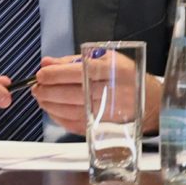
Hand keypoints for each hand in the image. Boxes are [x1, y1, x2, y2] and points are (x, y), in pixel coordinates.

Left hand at [30, 52, 160, 135]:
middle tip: (36, 87)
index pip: (81, 72)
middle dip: (49, 91)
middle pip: (74, 93)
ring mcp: (106, 112)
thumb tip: (47, 63)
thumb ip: (73, 60)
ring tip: (41, 97)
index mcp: (113, 70)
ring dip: (51, 105)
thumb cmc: (124, 75)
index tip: (41, 74)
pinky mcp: (101, 126)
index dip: (57, 74)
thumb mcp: (105, 58)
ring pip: (72, 111)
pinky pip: (75, 123)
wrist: (148, 100)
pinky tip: (51, 109)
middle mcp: (111, 92)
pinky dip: (58, 117)